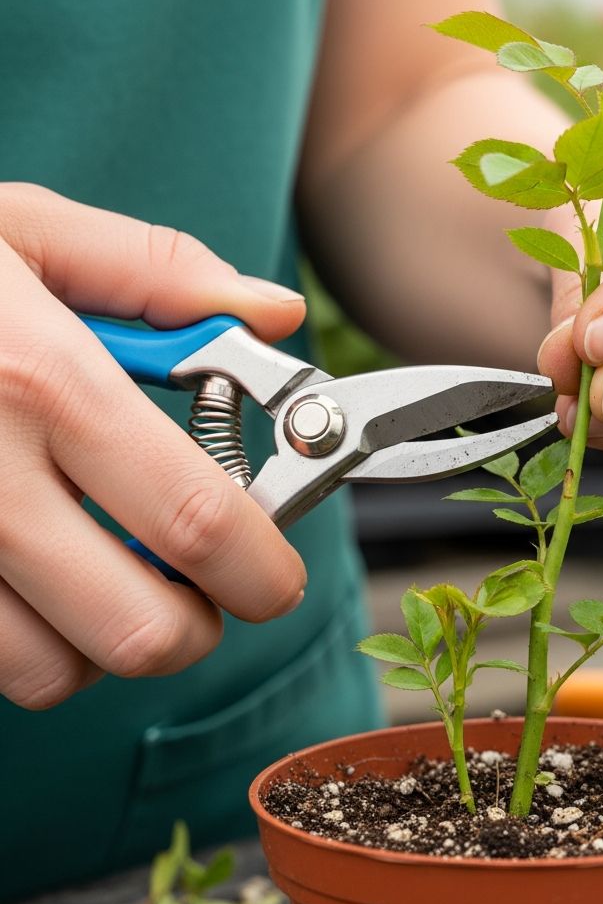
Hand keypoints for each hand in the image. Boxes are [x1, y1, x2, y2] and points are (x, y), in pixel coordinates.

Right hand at [0, 184, 307, 708]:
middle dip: (200, 624)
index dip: (261, 569)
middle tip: (204, 586)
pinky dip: (31, 646)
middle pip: (137, 629)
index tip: (275, 574)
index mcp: (41, 383)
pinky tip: (34, 582)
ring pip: (54, 672)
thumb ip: (161, 273)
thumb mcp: (26, 231)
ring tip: (112, 577)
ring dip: (110, 640)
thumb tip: (275, 314)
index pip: (196, 519)